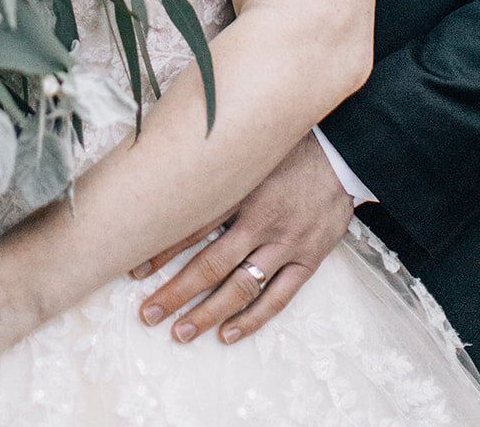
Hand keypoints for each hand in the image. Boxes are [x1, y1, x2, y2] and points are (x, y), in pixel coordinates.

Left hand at [132, 131, 352, 344]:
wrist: (344, 153)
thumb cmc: (291, 145)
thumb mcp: (251, 147)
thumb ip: (215, 159)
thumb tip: (170, 160)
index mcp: (243, 188)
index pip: (194, 225)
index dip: (162, 248)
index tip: (134, 266)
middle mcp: (262, 220)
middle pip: (211, 264)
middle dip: (176, 291)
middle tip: (148, 313)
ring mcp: (286, 243)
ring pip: (241, 287)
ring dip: (208, 313)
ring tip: (180, 331)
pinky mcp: (308, 260)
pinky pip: (278, 298)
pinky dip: (252, 319)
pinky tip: (227, 333)